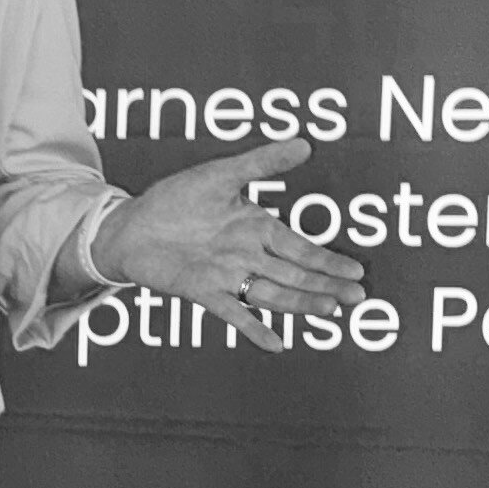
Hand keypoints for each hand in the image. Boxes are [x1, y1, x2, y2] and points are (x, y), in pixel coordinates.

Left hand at [94, 137, 366, 346]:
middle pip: (295, 275)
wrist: (130, 226)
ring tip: (330, 311)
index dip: (328, 260)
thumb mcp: (221, 175)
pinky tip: (275, 344)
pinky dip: (254, 328)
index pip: (301, 248)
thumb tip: (305, 144)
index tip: (357, 272)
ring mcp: (228, 276)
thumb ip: (262, 162)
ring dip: (301, 303)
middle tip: (358, 297)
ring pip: (273, 293)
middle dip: (326, 285)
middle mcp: (248, 256)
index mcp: (257, 228)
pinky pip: (233, 312)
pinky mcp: (203, 291)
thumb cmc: (175, 199)